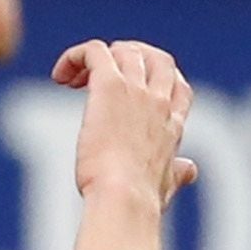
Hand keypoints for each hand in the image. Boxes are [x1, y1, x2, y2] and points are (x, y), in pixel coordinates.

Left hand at [55, 36, 194, 201]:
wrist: (125, 199)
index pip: (176, 83)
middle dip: (130, 57)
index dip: (156, 77)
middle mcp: (158, 101)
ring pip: (124, 50)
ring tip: (74, 80)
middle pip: (154, 57)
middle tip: (102, 74)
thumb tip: (190, 170)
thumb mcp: (167, 184)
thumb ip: (178, 173)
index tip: (133, 89)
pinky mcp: (109, 86)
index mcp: (172, 124)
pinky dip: (76, 56)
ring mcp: (136, 90)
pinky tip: (59, 76)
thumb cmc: (141, 200)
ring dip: (99, 58)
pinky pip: (94, 50)